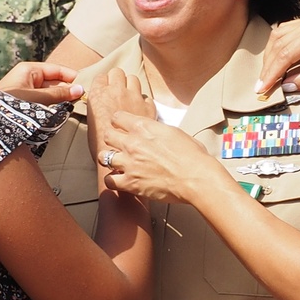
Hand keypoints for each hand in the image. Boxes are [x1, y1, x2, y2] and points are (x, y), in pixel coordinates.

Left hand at [0, 61, 84, 104]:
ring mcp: (26, 92)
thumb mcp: (38, 98)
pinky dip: (53, 107)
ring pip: (50, 94)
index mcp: (29, 70)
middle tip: (83, 99)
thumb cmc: (11, 105)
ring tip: (74, 107)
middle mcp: (28, 79)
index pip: (57, 70)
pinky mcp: (25, 105)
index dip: (72, 77)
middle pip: (55, 82)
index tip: (86, 85)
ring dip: (61, 101)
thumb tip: (80, 90)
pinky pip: (44, 103)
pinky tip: (61, 113)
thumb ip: (60, 94)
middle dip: (67, 90)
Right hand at [86, 69, 155, 162]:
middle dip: (117, 79)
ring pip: (133, 78)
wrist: (118, 154)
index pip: (101, 76)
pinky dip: (143, 101)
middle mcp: (116, 91)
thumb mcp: (92, 120)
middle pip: (117, 72)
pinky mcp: (147, 105)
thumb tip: (102, 102)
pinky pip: (146, 96)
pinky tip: (140, 109)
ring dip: (130, 85)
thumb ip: (98, 106)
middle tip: (117, 89)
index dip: (104, 82)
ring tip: (129, 95)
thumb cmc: (100, 142)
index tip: (104, 88)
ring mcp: (133, 97)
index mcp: (99, 94)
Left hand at [98, 110, 226, 203]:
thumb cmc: (192, 155)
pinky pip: (109, 181)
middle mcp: (132, 142)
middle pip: (107, 135)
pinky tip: (120, 180)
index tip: (121, 128)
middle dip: (111, 140)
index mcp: (143, 126)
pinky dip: (113, 181)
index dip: (118, 122)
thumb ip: (157, 130)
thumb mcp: (174, 132)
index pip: (117, 117)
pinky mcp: (130, 182)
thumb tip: (154, 131)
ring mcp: (129, 163)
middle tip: (118, 146)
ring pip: (103, 156)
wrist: (196, 177)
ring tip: (116, 163)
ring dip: (109, 159)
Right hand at [255, 15, 299, 94]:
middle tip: (261, 86)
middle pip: (277, 44)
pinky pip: (284, 32)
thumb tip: (287, 86)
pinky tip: (276, 61)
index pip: (286, 54)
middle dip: (267, 67)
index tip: (262, 89)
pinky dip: (276, 47)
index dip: (272, 74)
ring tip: (267, 76)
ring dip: (269, 56)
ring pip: (277, 36)